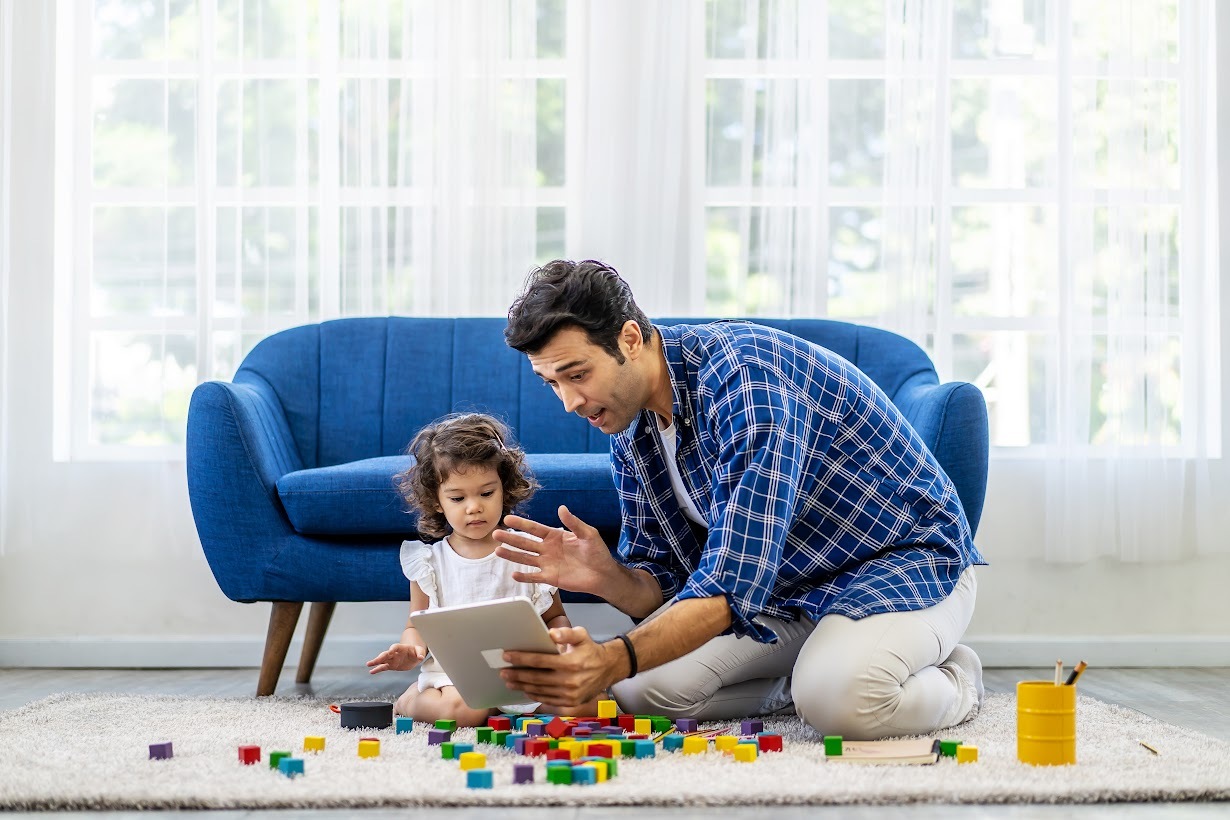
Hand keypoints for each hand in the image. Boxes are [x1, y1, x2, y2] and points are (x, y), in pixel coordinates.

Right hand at [365, 643, 426, 673]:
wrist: (414, 656)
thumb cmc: (417, 651)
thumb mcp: (420, 651)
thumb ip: (420, 653)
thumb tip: (420, 657)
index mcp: (401, 648)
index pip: (395, 647)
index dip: (392, 649)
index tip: (390, 652)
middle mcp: (394, 653)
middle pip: (386, 654)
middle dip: (381, 657)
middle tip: (375, 660)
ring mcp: (392, 659)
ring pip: (383, 660)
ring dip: (376, 662)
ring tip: (369, 664)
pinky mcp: (391, 665)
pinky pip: (383, 667)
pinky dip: (378, 669)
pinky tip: (372, 671)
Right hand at [493, 505, 616, 594]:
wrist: (603, 574)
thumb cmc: (597, 552)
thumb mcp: (588, 534)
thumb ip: (574, 522)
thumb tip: (561, 508)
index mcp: (555, 536)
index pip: (535, 528)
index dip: (521, 524)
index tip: (508, 519)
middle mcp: (548, 549)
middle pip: (525, 543)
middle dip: (510, 538)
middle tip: (496, 534)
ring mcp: (548, 563)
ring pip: (525, 558)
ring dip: (511, 555)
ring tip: (497, 551)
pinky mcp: (551, 578)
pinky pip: (534, 577)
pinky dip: (524, 576)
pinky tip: (513, 574)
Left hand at [499, 626, 616, 705]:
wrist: (608, 669)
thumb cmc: (590, 649)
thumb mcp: (582, 635)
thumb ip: (566, 633)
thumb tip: (550, 633)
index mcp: (571, 663)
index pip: (540, 661)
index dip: (521, 658)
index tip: (506, 656)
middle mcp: (569, 681)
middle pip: (536, 678)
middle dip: (517, 674)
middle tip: (502, 671)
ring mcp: (569, 694)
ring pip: (539, 690)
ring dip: (521, 686)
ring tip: (509, 681)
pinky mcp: (570, 703)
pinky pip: (547, 699)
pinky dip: (533, 695)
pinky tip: (524, 689)